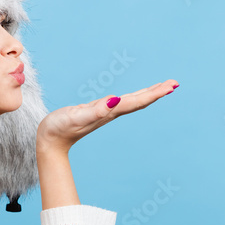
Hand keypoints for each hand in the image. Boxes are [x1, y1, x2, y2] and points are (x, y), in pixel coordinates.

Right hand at [36, 79, 179, 153]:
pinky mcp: (98, 112)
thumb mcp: (76, 117)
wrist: (50, 141)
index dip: (154, 93)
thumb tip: (116, 101)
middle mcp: (111, 112)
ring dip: (148, 94)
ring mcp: (105, 113)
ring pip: (132, 102)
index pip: (136, 101)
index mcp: (109, 112)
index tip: (171, 87)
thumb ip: (95, 110)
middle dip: (157, 92)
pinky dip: (133, 97)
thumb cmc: (59, 128)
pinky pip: (121, 103)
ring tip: (162, 87)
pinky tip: (133, 96)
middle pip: (139, 101)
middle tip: (174, 83)